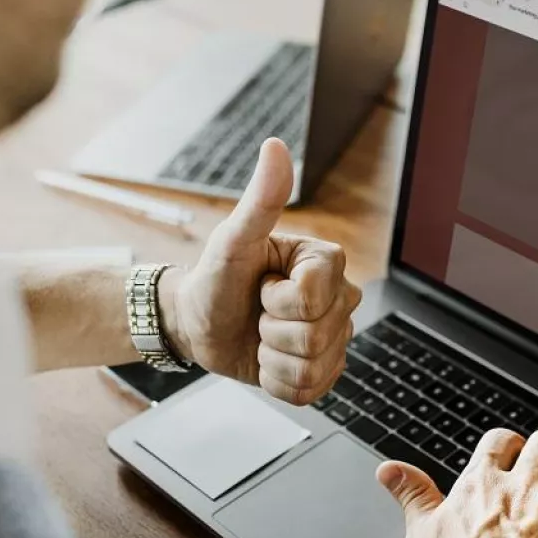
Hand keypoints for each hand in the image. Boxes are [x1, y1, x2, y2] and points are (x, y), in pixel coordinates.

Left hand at [163, 139, 361, 404]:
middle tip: (257, 313)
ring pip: (312, 366)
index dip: (277, 300)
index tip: (261, 285)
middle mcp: (340, 299)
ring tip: (260, 335)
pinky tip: (266, 359)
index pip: (315, 296)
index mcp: (327, 263)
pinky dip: (277, 381)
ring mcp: (335, 338)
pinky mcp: (324, 372)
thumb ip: (261, 199)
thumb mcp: (232, 240)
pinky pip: (309, 391)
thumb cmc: (215, 277)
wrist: (198, 322)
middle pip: (316, 336)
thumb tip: (275, 147)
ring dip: (272, 357)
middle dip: (272, 330)